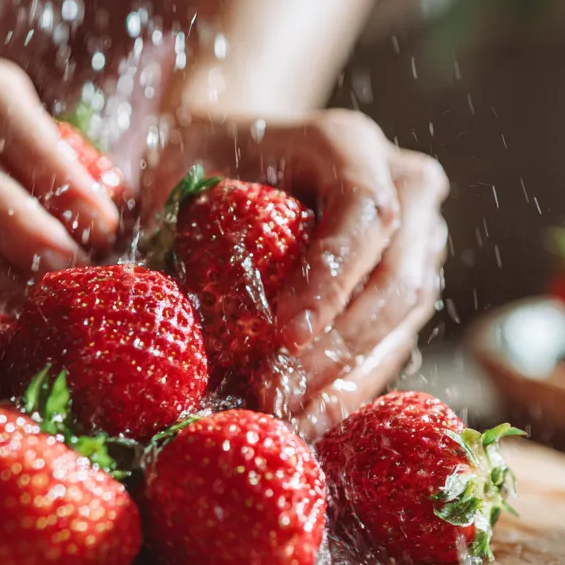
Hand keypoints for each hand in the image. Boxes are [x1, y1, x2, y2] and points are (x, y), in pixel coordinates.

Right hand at [0, 54, 121, 308]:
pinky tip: (6, 319)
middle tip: (74, 272)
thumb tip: (126, 219)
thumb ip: (60, 156)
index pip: (22, 132)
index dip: (65, 183)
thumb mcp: (9, 110)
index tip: (105, 227)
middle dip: (31, 236)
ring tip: (47, 308)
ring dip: (1, 281)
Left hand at [143, 109, 448, 438]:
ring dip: (348, 378)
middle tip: (276, 396)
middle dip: (338, 348)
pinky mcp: (408, 281)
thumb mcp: (181, 162)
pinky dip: (352, 383)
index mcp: (347, 144)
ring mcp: (416, 235)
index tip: (284, 336)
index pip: (364, 211)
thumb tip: (148, 292)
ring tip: (289, 420)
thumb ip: (171, 209)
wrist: (240, 148)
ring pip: (405, 318)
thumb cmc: (204, 156)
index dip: (331, 278)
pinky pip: (395, 339)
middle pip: (397, 278)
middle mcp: (400, 184)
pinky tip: (309, 418)